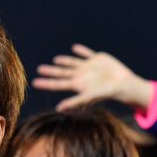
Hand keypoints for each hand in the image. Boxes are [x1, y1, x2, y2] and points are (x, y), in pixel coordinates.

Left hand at [32, 44, 152, 110]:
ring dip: (64, 61)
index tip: (34, 82)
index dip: (46, 83)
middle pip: (62, 73)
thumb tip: (58, 108)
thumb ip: (74, 102)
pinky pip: (87, 54)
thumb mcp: (88, 96)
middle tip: (39, 69)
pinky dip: (81, 51)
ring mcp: (88, 67)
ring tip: (56, 59)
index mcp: (76, 84)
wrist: (122, 84)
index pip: (57, 83)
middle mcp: (80, 75)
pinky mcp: (97, 59)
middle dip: (51, 71)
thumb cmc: (105, 92)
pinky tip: (75, 48)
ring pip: (72, 63)